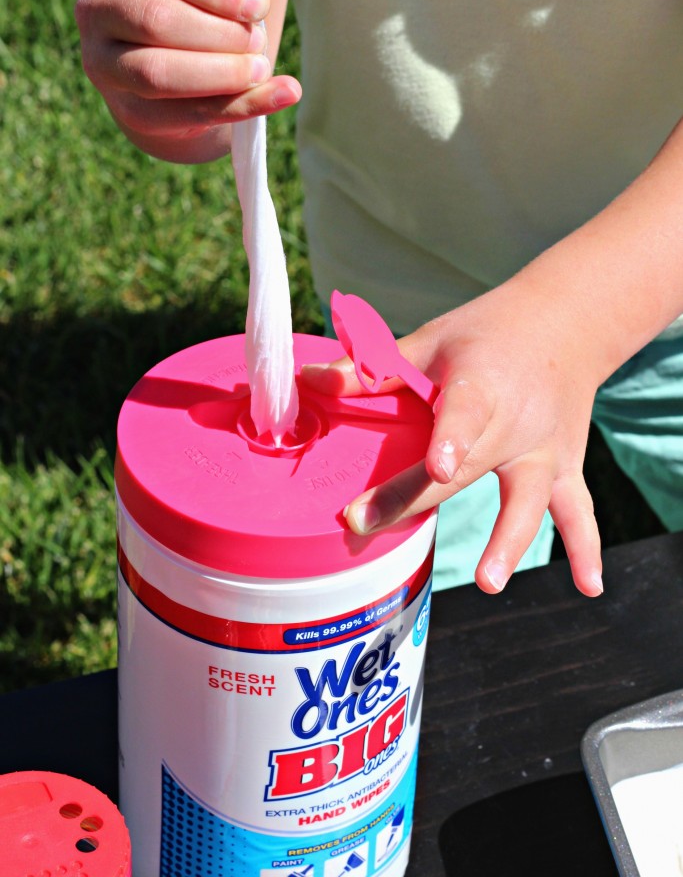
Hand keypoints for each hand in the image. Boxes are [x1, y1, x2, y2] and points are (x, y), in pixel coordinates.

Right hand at [75, 0, 300, 161]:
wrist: (162, 61)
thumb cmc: (190, 7)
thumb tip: (258, 6)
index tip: (258, 3)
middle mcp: (97, 9)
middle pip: (155, 20)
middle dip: (217, 33)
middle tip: (258, 41)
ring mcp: (103, 63)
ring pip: (158, 72)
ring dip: (219, 73)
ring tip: (260, 68)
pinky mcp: (129, 110)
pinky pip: (185, 115)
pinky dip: (240, 107)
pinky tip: (282, 95)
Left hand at [302, 278, 603, 597]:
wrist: (566, 321)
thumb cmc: (487, 333)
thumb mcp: (431, 339)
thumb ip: (373, 368)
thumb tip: (308, 382)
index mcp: (482, 383)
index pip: (464, 414)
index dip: (450, 440)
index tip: (436, 467)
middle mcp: (517, 421)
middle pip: (470, 468)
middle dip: (417, 497)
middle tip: (365, 526)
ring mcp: (545, 449)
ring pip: (531, 499)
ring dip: (509, 540)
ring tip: (488, 582)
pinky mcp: (565, 466)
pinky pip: (577, 510)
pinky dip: (584, 549)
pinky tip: (587, 587)